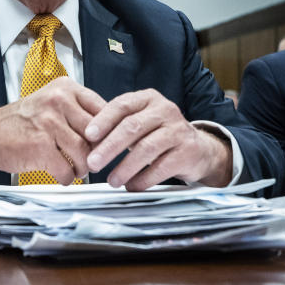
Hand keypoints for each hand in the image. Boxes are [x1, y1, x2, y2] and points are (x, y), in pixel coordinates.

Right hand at [0, 77, 105, 183]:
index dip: (111, 131)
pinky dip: (67, 177)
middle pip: (97, 133)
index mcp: (64, 88)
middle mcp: (58, 101)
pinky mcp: (40, 146)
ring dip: (84, 168)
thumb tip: (110, 130)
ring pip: (85, 153)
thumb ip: (77, 112)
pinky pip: (67, 169)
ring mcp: (49, 122)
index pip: (104, 109)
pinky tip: (62, 175)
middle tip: (95, 161)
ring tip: (78, 170)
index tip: (111, 143)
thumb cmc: (20, 122)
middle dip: (98, 153)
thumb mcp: (50, 104)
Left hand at [83, 89, 232, 189]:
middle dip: (109, 147)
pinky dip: (143, 179)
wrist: (197, 149)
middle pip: (132, 127)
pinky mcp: (188, 151)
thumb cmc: (159, 135)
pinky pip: (161, 167)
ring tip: (112, 180)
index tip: (88, 136)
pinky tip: (132, 185)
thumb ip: (116, 126)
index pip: (122, 105)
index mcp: (148, 99)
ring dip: (125, 167)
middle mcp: (165, 110)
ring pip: (146, 148)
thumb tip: (86, 141)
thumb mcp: (139, 122)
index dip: (103, 120)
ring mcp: (178, 130)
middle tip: (93, 163)